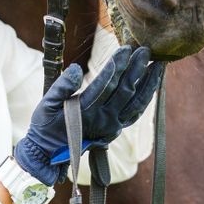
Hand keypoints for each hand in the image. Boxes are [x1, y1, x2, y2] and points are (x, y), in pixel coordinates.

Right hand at [14, 46, 161, 184]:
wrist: (49, 155)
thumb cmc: (45, 126)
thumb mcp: (46, 104)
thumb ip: (61, 86)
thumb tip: (76, 69)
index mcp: (85, 110)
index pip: (106, 83)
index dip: (117, 65)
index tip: (126, 48)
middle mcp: (102, 119)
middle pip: (125, 90)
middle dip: (137, 68)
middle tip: (145, 50)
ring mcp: (112, 126)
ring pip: (136, 103)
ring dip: (149, 83)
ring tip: (158, 65)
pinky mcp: (115, 130)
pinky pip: (135, 113)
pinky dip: (146, 98)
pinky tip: (152, 85)